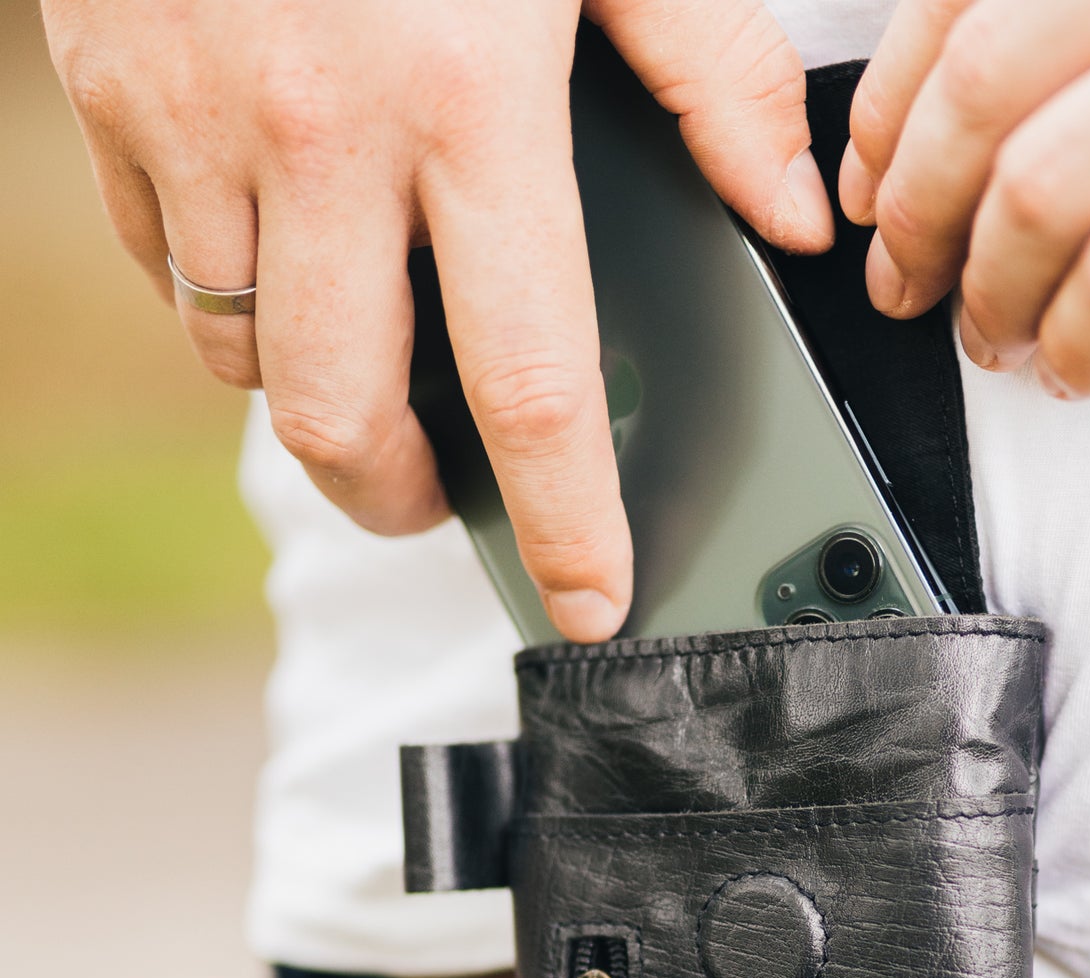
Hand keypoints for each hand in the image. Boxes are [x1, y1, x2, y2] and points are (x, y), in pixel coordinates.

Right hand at [44, 0, 832, 639]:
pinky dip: (221, 296)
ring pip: (241, 361)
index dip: (562, 521)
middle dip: (401, 500)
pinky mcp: (106, 93)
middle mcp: (319, 139)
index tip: (586, 603)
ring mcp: (192, 122)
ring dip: (312, 395)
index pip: (531, 385)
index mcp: (466, 107)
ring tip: (367, 357)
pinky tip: (278, 249)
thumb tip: (795, 214)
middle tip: (443, 495)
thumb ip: (708, 73)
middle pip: (346, 423)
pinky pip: (159, 266)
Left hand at [840, 0, 1089, 397]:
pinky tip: (1079, 367)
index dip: (892, 102)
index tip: (873, 179)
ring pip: (1044, 184)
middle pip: (985, 85)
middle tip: (906, 279)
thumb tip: (1033, 106)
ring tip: (993, 339)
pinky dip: (1079, 340)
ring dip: (987, 292)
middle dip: (913, 207)